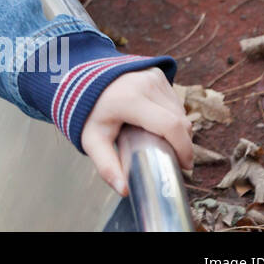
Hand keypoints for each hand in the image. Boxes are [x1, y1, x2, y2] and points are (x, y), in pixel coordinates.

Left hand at [80, 66, 193, 195]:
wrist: (80, 79)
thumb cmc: (87, 112)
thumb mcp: (92, 139)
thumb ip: (106, 165)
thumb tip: (124, 190)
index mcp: (130, 100)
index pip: (170, 125)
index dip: (183, 148)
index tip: (183, 165)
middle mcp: (145, 84)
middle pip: (180, 121)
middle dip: (182, 143)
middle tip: (172, 158)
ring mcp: (152, 76)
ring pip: (180, 110)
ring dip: (178, 129)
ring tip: (162, 141)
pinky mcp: (156, 72)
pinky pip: (174, 100)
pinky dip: (173, 115)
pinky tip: (158, 123)